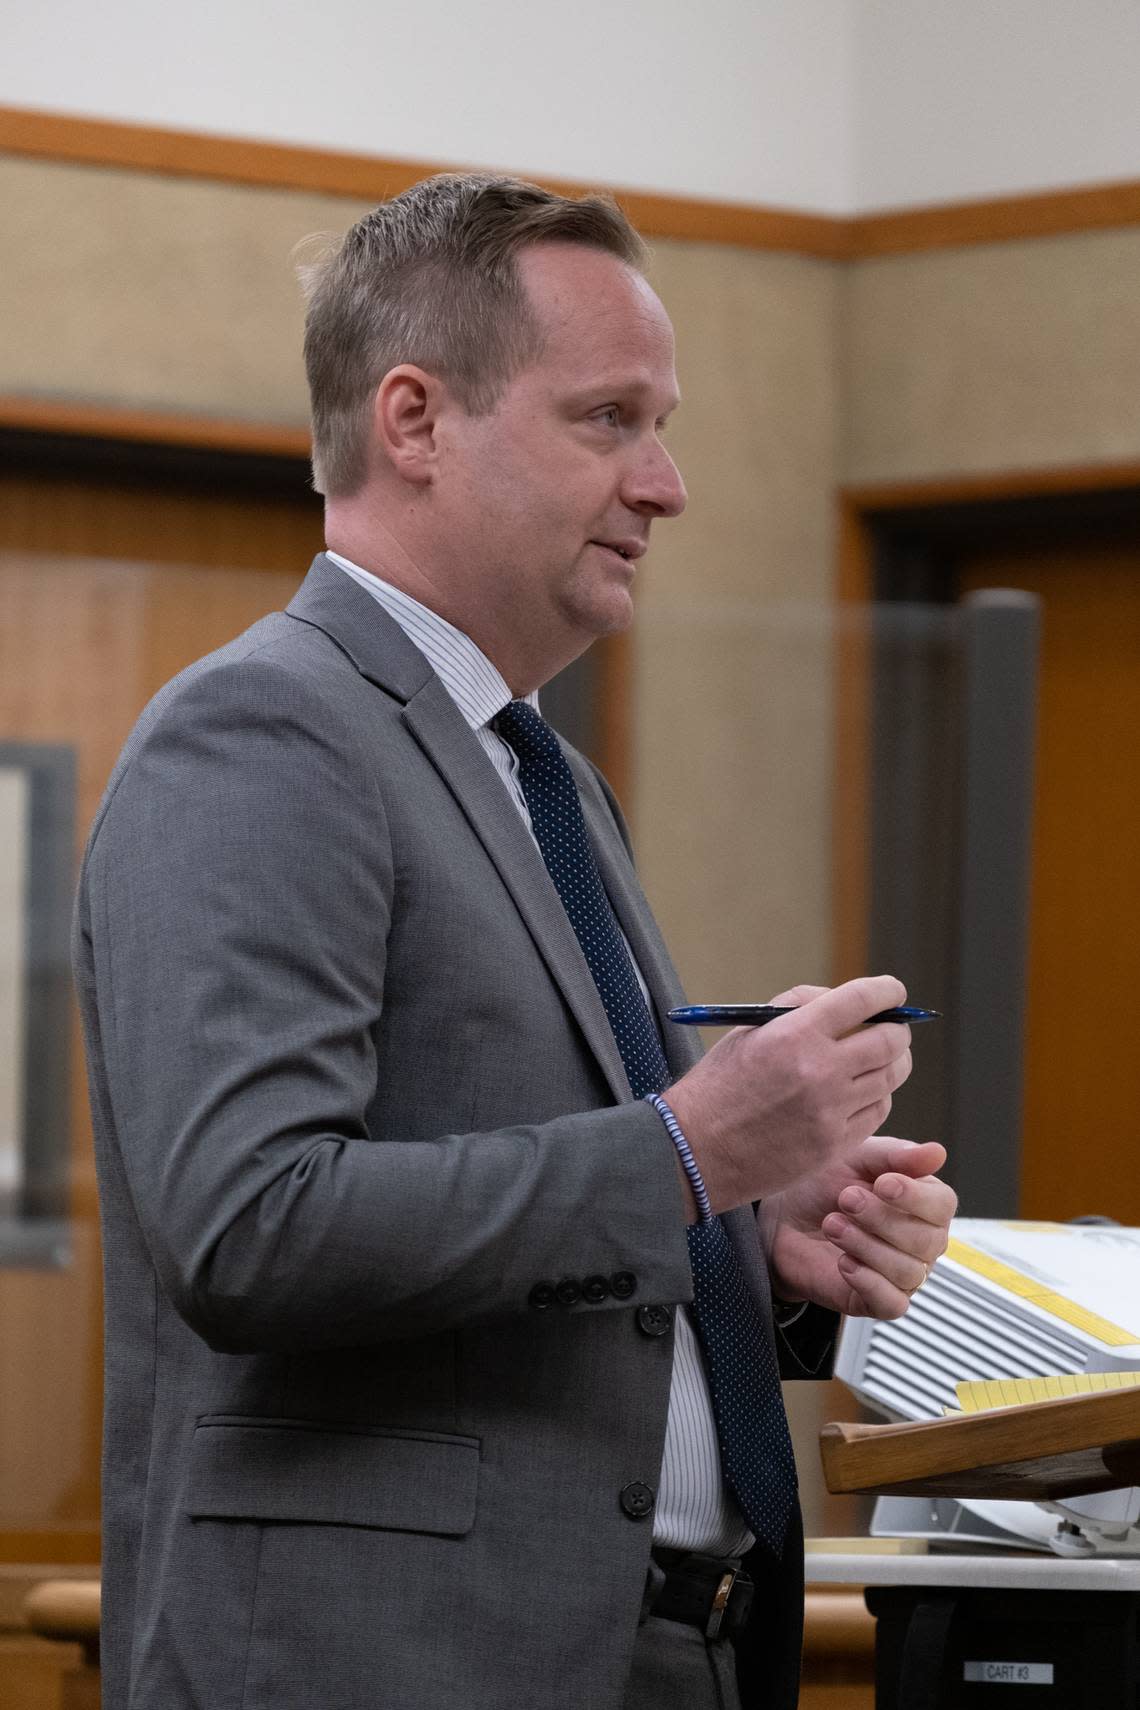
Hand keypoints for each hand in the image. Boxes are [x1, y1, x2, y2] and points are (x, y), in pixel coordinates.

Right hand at [665, 975, 912, 1214]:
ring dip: (893, 1062)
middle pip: (890, 1040)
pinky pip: (878, 1112)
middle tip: (892, 1027)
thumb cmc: (718, 1085)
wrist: (696, 1150)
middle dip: (898, 1028)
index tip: (893, 991)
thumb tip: (844, 1000)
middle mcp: (820, 1071)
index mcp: (795, 1035)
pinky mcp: (835, 1145)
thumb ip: (797, 1007)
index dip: (887, 991)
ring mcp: (831, 1112)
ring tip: (881, 1058)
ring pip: (890, 1077)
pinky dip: (878, 1096)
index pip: (862, 1000)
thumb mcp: (747, 1031)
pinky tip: (863, 1091)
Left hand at [760, 1136, 955, 1317]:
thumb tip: (937, 1152)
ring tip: (832, 1225)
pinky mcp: (880, 1301)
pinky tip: (843, 1262)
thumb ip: (896, 1155)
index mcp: (924, 1203)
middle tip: (846, 1199)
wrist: (785, 1218)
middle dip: (881, 1218)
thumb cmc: (825, 1185)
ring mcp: (904, 1274)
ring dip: (865, 1245)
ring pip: (907, 1271)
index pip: (942, 1205)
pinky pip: (893, 1303)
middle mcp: (922, 1241)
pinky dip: (867, 1281)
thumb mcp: (856, 1158)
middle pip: (926, 1240)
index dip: (915, 1196)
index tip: (882, 1184)